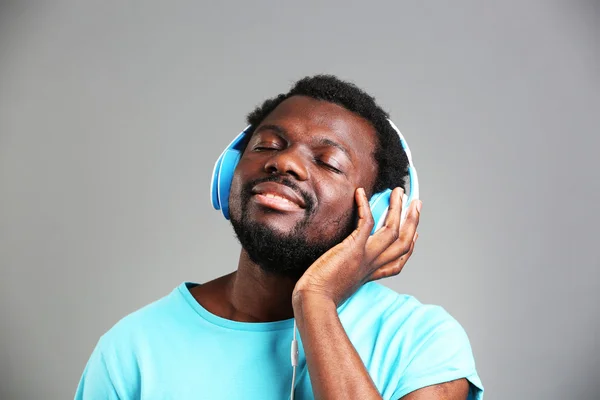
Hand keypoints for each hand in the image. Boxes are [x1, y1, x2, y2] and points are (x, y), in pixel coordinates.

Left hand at [293, 187, 420, 306]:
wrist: (315, 301)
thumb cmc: (319, 297)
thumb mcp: (339, 284)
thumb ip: (345, 274)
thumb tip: (338, 265)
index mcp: (370, 275)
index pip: (398, 261)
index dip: (410, 246)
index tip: (415, 232)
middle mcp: (373, 265)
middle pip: (404, 243)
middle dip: (412, 222)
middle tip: (416, 203)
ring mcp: (365, 256)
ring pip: (392, 230)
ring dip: (397, 209)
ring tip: (398, 192)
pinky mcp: (354, 248)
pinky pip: (367, 222)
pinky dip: (365, 206)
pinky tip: (360, 192)